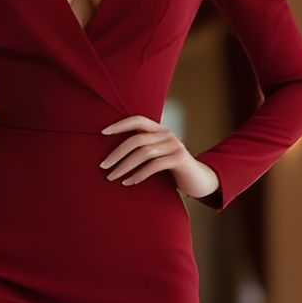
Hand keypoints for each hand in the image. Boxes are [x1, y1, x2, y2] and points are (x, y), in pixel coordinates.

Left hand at [100, 114, 219, 198]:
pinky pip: (154, 165)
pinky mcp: (179, 159)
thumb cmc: (172, 168)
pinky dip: (139, 174)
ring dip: (124, 166)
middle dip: (117, 153)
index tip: (103, 132)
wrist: (199, 180)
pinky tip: (129, 182)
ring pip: (143, 153)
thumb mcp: (157, 154)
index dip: (120, 124)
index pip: (137, 120)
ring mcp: (174, 146)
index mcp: (159, 130)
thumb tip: (113, 154)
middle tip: (103, 166)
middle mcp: (167, 134)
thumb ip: (143, 149)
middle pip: (136, 139)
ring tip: (112, 177)